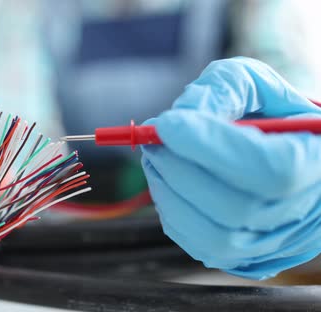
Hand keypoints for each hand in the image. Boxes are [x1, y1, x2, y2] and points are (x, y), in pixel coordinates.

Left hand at [141, 57, 320, 279]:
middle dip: (179, 170)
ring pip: (213, 237)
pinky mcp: (250, 260)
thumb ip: (222, 90)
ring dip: (169, 194)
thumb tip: (176, 121)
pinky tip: (170, 184)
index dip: (210, 147)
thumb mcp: (256, 86)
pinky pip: (201, 248)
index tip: (167, 124)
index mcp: (320, 162)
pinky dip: (174, 214)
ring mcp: (279, 244)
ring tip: (157, 159)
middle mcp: (307, 213)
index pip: (268, 169)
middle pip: (234, 209)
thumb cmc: (271, 114)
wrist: (286, 150)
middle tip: (152, 142)